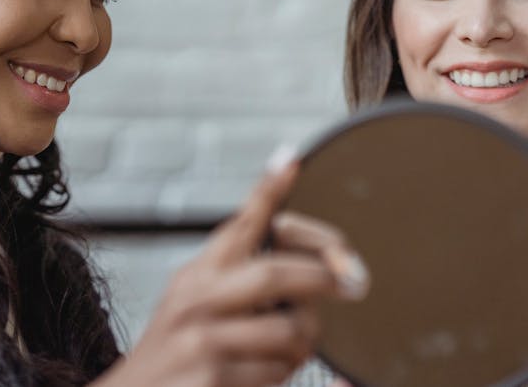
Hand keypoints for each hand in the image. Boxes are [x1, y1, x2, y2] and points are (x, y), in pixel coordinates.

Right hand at [94, 150, 369, 386]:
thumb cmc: (176, 353)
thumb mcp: (193, 304)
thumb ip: (234, 277)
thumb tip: (296, 252)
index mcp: (197, 275)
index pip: (238, 225)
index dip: (267, 192)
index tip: (292, 162)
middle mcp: (195, 300)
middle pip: (274, 274)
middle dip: (321, 278)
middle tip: (351, 283)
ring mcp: (201, 340)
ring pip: (288, 331)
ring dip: (303, 343)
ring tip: (291, 350)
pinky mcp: (212, 378)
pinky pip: (277, 372)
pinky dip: (283, 376)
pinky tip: (263, 376)